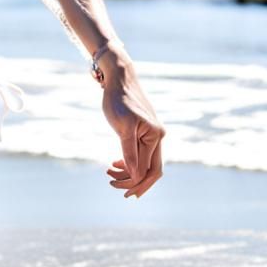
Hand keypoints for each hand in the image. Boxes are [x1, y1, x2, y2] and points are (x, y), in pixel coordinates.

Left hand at [100, 63, 164, 198]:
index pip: (149, 170)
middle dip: (134, 181)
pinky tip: (115, 163)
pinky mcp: (143, 131)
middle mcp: (157, 137)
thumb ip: (129, 151)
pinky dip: (129, 162)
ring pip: (145, 163)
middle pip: (151, 170)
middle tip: (114, 186)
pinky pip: (141, 153)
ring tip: (110, 173)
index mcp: (155, 137)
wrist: (119, 78)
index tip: (118, 188)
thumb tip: (135, 175)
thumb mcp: (122, 126)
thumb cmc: (119, 99)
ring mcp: (151, 134)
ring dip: (129, 172)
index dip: (135, 182)